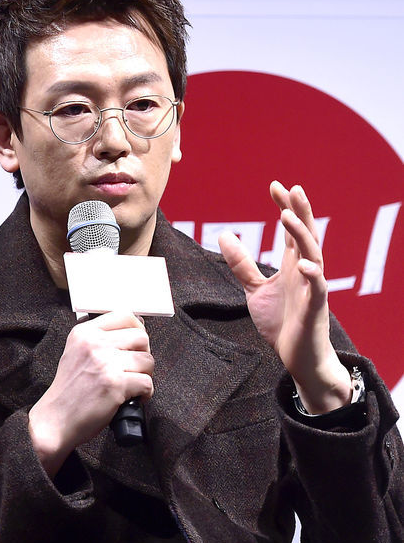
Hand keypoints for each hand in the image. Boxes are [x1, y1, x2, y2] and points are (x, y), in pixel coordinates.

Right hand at [28, 311, 153, 474]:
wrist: (55, 421)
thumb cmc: (69, 391)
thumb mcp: (76, 353)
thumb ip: (99, 339)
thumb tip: (135, 329)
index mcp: (84, 333)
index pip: (124, 315)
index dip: (137, 329)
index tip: (136, 343)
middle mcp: (94, 344)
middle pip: (141, 337)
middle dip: (143, 354)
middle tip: (135, 368)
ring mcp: (105, 363)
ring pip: (147, 360)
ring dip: (145, 375)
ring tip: (133, 384)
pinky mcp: (115, 384)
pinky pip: (147, 382)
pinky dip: (145, 393)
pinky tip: (134, 397)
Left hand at [219, 181, 350, 413]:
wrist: (297, 356)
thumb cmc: (281, 322)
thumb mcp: (255, 290)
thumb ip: (242, 264)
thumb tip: (223, 235)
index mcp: (293, 264)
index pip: (290, 229)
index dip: (285, 206)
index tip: (274, 185)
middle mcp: (306, 271)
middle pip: (306, 234)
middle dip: (300, 211)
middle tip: (291, 188)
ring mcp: (313, 288)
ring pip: (314, 254)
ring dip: (301, 235)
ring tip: (287, 216)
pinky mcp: (316, 308)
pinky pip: (319, 289)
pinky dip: (314, 276)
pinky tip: (306, 264)